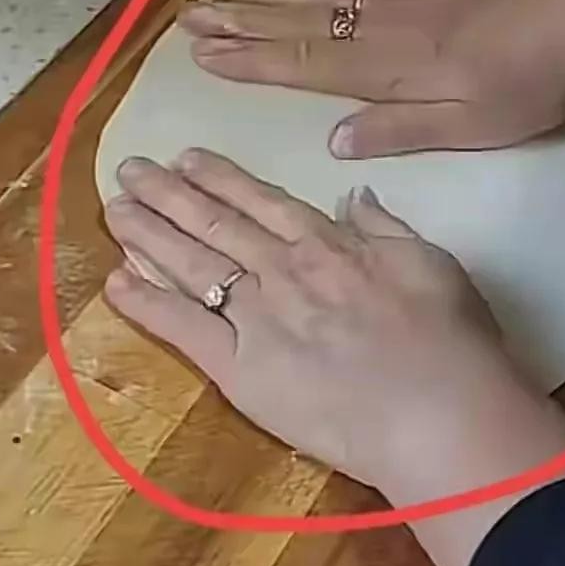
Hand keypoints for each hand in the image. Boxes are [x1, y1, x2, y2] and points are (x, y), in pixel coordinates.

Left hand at [104, 149, 564, 565]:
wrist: (437, 409)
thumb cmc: (449, 339)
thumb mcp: (430, 261)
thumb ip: (385, 226)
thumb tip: (356, 196)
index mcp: (330, 244)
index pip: (262, 200)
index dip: (221, 177)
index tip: (187, 156)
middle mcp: (284, 270)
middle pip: (214, 223)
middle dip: (168, 193)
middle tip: (131, 169)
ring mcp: (257, 318)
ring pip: (190, 264)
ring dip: (148, 233)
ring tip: (115, 209)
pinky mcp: (240, 370)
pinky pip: (183, 330)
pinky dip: (146, 304)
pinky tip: (116, 283)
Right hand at [179, 0, 564, 158]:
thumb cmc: (523, 92)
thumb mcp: (464, 129)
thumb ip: (397, 132)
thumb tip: (331, 141)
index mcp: (387, 72)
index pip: (302, 65)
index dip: (249, 61)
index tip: (202, 55)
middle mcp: (382, 29)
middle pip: (298, 24)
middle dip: (240, 23)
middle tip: (187, 19)